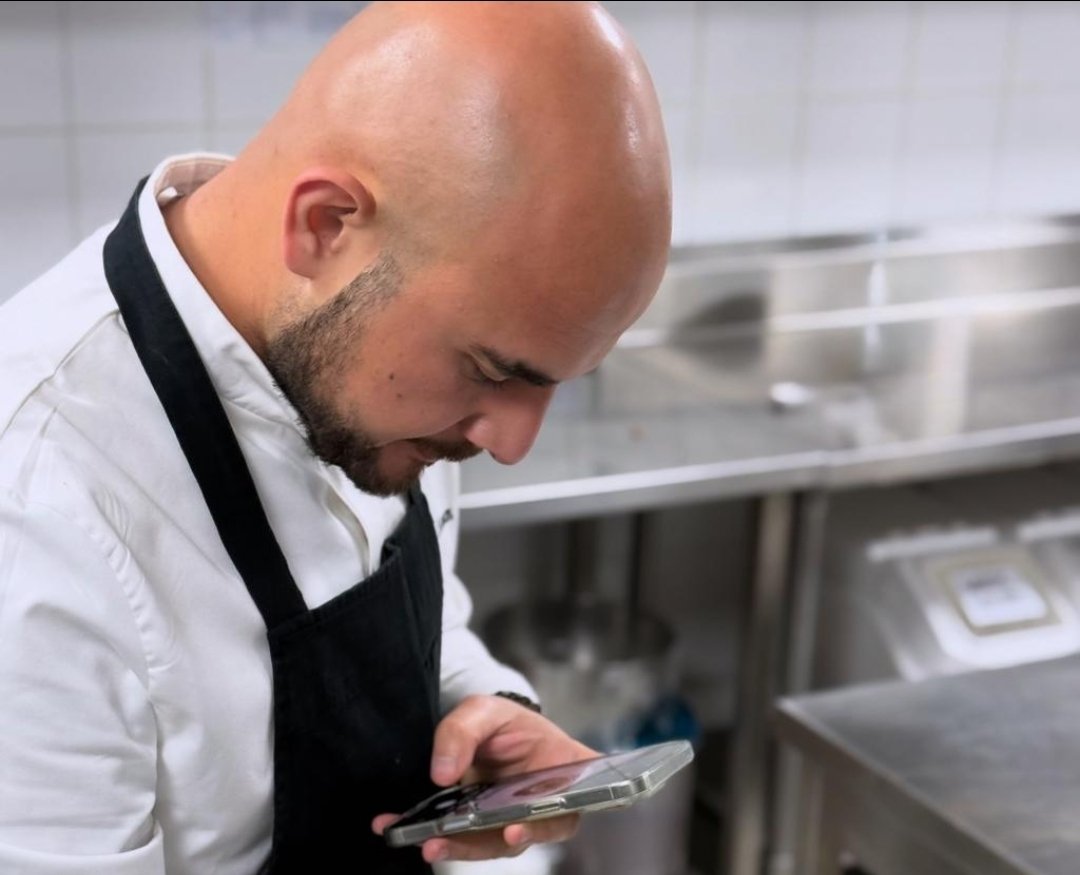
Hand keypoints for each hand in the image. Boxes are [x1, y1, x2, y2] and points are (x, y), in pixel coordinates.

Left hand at [372, 693, 597, 863]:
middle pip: (519, 833)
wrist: (491, 731)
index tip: (514, 829)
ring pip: (487, 844)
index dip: (543, 825)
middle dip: (480, 843)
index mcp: (564, 774)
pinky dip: (430, 833)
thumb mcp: (486, 711)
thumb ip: (464, 732)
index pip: (565, 804)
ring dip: (452, 845)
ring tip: (422, 840)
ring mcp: (511, 822)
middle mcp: (542, 807)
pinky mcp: (481, 828)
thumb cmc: (505, 722)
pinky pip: (460, 837)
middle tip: (447, 841)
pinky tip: (397, 827)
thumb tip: (443, 774)